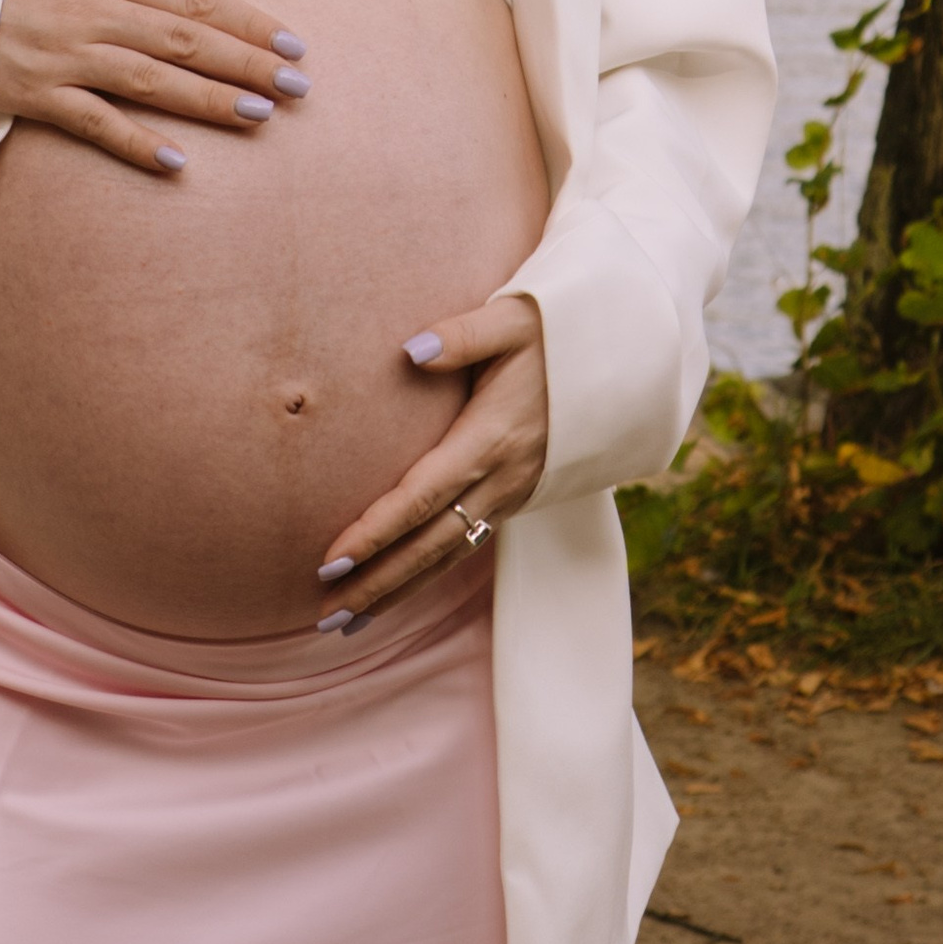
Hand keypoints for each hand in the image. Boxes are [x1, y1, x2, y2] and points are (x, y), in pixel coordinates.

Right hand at [0, 0, 309, 176]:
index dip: (246, 19)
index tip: (291, 40)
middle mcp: (88, 12)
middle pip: (184, 42)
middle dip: (248, 64)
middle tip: (299, 86)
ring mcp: (62, 57)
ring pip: (152, 82)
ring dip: (211, 101)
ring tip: (262, 115)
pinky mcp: (33, 96)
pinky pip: (94, 124)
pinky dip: (136, 144)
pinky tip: (177, 162)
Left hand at [313, 297, 547, 620]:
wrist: (617, 359)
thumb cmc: (556, 332)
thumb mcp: (514, 321)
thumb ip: (463, 335)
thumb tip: (410, 351)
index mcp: (492, 437)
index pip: (422, 496)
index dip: (376, 533)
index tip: (330, 561)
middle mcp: (502, 477)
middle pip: (430, 545)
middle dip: (377, 583)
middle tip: (325, 617)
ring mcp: (512, 494)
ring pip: (448, 556)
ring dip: (398, 591)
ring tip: (346, 622)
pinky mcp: (515, 498)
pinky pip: (465, 546)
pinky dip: (427, 576)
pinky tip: (394, 593)